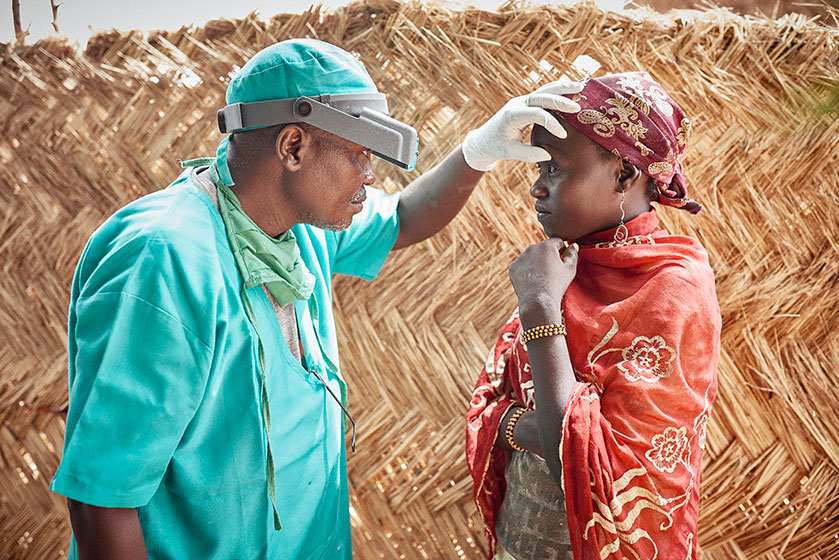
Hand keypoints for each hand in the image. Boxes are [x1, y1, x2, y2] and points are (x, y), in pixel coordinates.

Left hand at [461, 81, 583, 170]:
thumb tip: (548, 155)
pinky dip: (557, 91)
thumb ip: (528, 154)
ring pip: (544, 90)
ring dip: (562, 88)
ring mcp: (522, 100)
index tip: (563, 135)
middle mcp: (518, 103)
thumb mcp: (510, 153)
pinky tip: (571, 90)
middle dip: (561, 100)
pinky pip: (543, 93)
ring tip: (581, 86)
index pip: (537, 114)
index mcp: (512, 115)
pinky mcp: (526, 102)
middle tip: (578, 107)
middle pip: (542, 96)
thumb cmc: (496, 147)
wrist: (484, 140)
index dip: (552, 123)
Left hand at [509, 239, 578, 323]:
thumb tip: (572, 245)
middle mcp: (531, 248)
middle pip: (543, 248)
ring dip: (537, 263)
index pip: (557, 242)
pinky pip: (523, 266)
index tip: (562, 263)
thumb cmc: (556, 285)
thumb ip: (572, 253)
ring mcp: (520, 258)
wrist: (538, 301)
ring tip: (542, 278)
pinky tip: (533, 281)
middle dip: (548, 256)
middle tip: (553, 272)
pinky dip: (527, 271)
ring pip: (532, 257)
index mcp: (546, 245)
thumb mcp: (570, 269)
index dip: (562, 251)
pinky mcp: (513, 268)